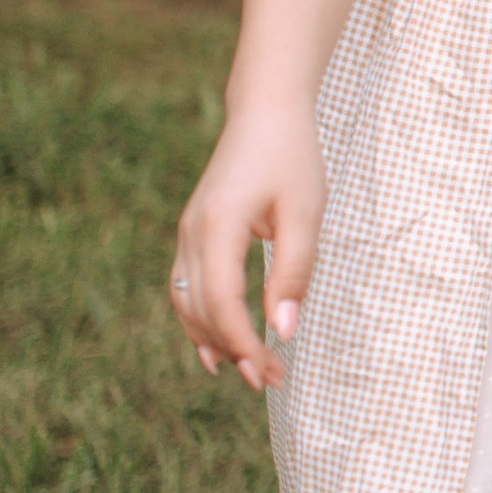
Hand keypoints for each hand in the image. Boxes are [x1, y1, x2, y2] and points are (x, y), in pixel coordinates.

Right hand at [172, 103, 325, 391]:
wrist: (265, 112)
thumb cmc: (293, 158)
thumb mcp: (306, 213)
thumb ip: (294, 272)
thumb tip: (282, 331)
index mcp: (218, 225)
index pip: (222, 302)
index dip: (243, 343)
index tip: (271, 371)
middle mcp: (192, 232)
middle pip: (202, 310)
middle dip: (234, 351)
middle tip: (272, 381)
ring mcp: (187, 233)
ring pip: (187, 304)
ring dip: (215, 341)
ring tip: (251, 370)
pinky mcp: (193, 234)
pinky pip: (186, 289)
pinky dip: (202, 321)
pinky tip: (219, 349)